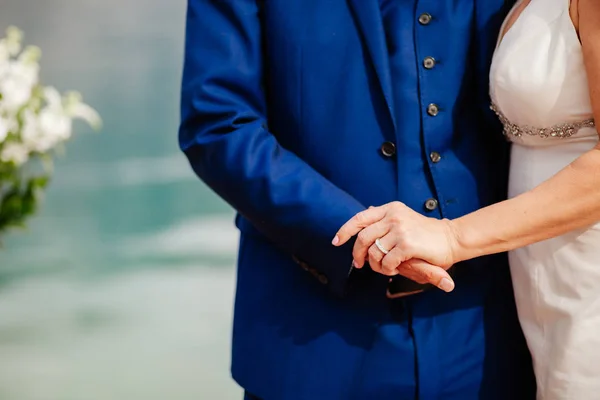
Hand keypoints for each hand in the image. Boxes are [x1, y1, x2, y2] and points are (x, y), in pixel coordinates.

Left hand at [332, 202, 458, 291]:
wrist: (451, 239)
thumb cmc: (425, 233)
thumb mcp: (403, 219)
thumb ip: (384, 219)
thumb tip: (363, 218)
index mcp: (390, 209)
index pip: (360, 218)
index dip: (345, 230)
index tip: (336, 241)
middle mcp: (393, 216)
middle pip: (363, 237)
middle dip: (357, 254)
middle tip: (359, 264)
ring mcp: (400, 230)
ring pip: (374, 252)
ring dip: (375, 265)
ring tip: (384, 268)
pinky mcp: (407, 244)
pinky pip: (386, 262)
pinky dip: (387, 269)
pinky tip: (394, 269)